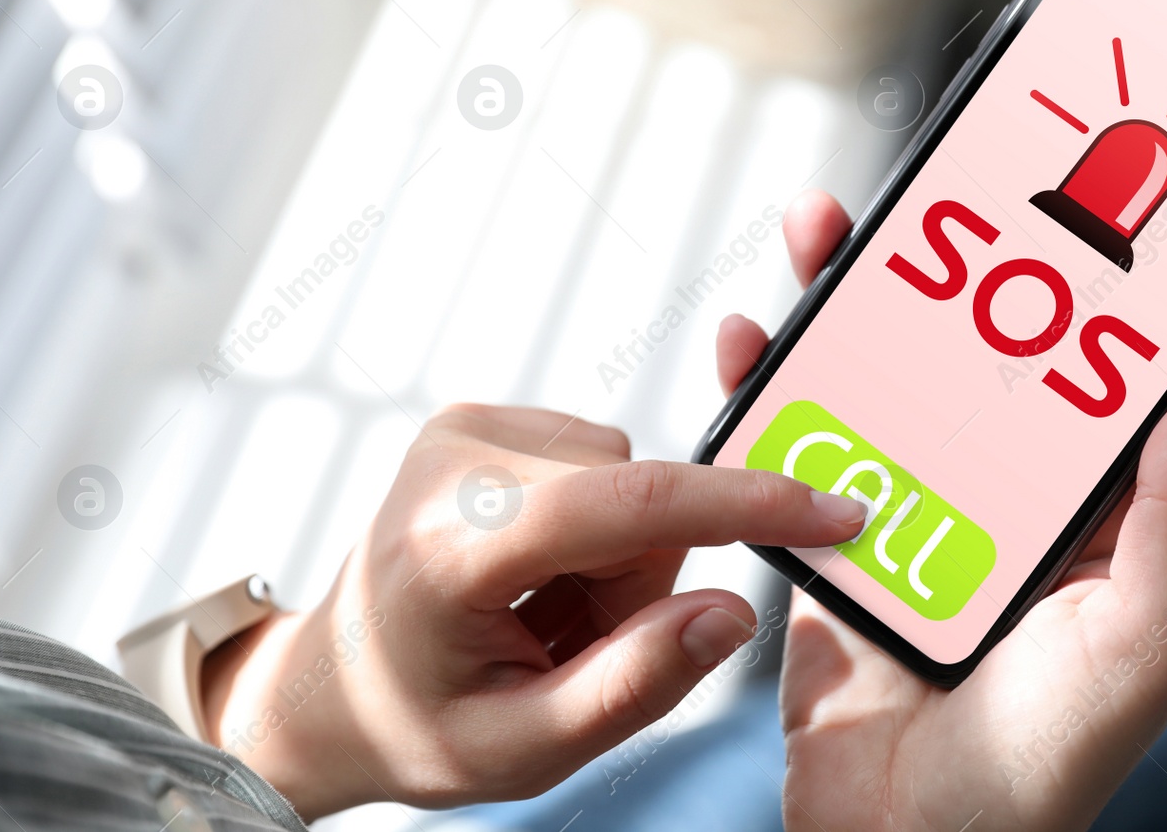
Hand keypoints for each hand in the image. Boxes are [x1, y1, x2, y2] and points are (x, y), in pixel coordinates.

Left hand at [199, 404, 865, 818]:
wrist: (330, 682)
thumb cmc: (419, 724)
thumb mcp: (524, 748)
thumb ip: (634, 685)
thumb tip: (732, 612)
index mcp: (454, 543)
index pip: (627, 503)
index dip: (744, 506)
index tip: (835, 512)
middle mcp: (457, 457)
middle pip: (641, 497)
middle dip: (639, 581)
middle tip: (566, 643)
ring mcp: (465, 425)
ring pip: (631, 476)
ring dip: (616, 557)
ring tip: (541, 611)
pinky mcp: (483, 417)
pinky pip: (603, 461)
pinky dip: (595, 526)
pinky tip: (533, 570)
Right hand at [716, 190, 1166, 831]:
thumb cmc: (1045, 766)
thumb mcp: (1137, 636)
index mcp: (1071, 513)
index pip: (1063, 378)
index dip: (1048, 293)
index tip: (1028, 216)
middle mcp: (987, 505)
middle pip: (951, 366)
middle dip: (923, 279)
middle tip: (901, 206)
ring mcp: (901, 523)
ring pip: (869, 393)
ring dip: (838, 317)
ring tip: (815, 241)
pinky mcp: (826, 554)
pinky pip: (793, 459)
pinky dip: (766, 400)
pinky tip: (748, 349)